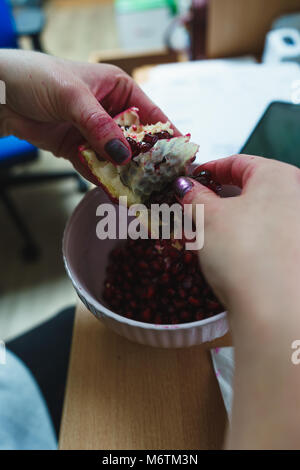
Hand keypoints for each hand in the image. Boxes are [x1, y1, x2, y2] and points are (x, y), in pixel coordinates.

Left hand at [0, 50, 176, 182]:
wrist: (0, 95)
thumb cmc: (37, 78)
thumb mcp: (73, 97)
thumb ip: (99, 126)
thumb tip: (122, 155)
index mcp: (119, 90)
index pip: (151, 115)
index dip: (167, 136)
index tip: (181, 157)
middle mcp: (112, 112)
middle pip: (137, 142)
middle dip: (148, 163)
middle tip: (163, 184)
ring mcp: (96, 134)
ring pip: (118, 159)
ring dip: (128, 176)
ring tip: (144, 195)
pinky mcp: (79, 151)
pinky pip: (97, 169)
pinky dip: (105, 181)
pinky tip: (117, 194)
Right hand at [174, 155, 299, 448]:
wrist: (277, 309)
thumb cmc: (244, 251)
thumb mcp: (209, 218)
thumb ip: (194, 196)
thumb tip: (184, 186)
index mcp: (278, 176)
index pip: (238, 162)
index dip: (208, 169)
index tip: (188, 180)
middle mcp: (296, 196)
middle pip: (248, 188)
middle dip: (216, 198)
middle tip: (191, 208)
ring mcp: (297, 226)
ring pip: (256, 213)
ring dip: (227, 219)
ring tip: (202, 232)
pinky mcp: (293, 252)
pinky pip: (264, 234)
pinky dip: (243, 237)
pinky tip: (225, 251)